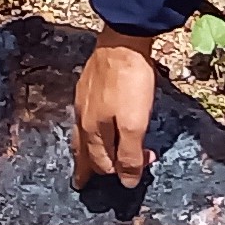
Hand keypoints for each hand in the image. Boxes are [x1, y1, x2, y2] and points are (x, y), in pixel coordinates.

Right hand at [74, 28, 161, 187]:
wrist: (123, 41)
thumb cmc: (130, 84)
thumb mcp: (135, 123)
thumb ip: (130, 154)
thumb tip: (126, 183)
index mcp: (92, 130)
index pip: (102, 162)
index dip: (121, 171)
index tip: (143, 166)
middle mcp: (82, 117)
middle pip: (84, 150)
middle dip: (86, 168)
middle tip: (81, 182)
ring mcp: (82, 100)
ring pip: (81, 134)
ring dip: (84, 150)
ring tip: (81, 159)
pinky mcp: (87, 85)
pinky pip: (85, 117)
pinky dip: (88, 130)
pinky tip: (91, 124)